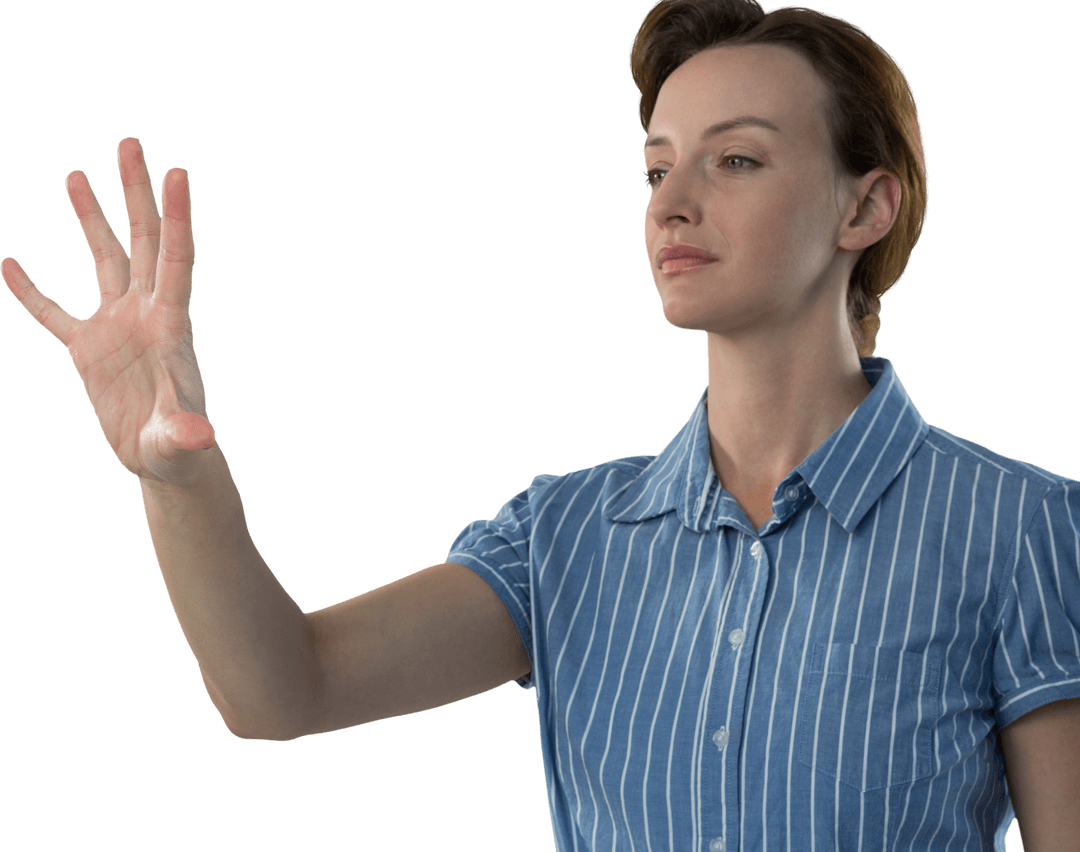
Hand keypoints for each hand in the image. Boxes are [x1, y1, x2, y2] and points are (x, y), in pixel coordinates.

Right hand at [2, 138, 215, 487]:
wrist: (163, 461)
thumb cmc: (179, 450)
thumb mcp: (180, 441)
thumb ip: (184, 433)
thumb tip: (199, 437)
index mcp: (172, 324)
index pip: (177, 259)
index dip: (176, 216)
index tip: (177, 171)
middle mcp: (146, 314)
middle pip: (142, 241)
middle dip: (136, 194)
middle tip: (130, 144)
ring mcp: (115, 327)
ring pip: (104, 260)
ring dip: (92, 218)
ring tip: (77, 175)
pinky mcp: (87, 350)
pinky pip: (52, 314)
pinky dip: (31, 292)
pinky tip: (9, 265)